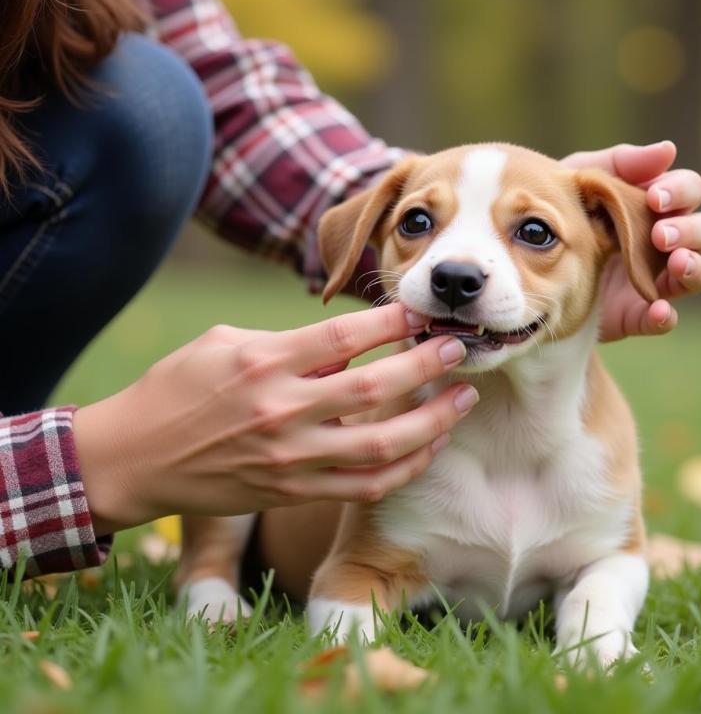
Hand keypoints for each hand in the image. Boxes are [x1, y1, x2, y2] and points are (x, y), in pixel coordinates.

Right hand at [73, 304, 476, 534]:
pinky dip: (404, 466)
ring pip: (381, 445)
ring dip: (432, 420)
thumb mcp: (225, 343)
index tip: (421, 311)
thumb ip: (289, 343)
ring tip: (463, 397)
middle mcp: (281, 410)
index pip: (344, 336)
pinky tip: (428, 444)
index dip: (392, 321)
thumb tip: (350, 345)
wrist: (134, 459)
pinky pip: (364, 486)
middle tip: (460, 347)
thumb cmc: (177, 387)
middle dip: (428, 365)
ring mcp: (290, 458)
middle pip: (375, 387)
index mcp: (263, 361)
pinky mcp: (293, 492)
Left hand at [562, 141, 700, 341]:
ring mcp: (655, 280)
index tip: (654, 197)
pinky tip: (658, 310)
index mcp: (656, 205)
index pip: (688, 191)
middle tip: (660, 234)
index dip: (680, 192)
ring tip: (676, 263)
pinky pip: (664, 318)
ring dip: (694, 267)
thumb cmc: (560, 213)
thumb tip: (668, 150)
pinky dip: (666, 316)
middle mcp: (665, 242)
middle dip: (688, 230)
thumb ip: (617, 165)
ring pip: (698, 273)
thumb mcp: (579, 183)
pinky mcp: (638, 314)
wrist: (526, 264)